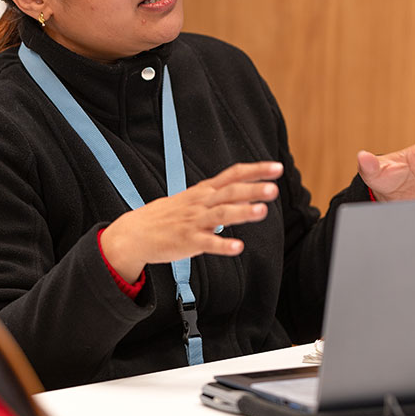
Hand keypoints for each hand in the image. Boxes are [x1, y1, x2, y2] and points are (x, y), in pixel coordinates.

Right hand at [99, 161, 283, 282]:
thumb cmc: (169, 216)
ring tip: (262, 212)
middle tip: (274, 189)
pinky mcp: (187, 241)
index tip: (277, 167)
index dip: (256, 170)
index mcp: (204, 191)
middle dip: (253, 190)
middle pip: (230, 192)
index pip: (233, 175)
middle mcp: (201, 203)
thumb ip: (223, 196)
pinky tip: (237, 247)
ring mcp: (194, 221)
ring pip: (222, 215)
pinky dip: (222, 245)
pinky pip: (207, 243)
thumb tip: (250, 193)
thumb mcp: (195, 199)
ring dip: (242, 212)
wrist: (136, 232)